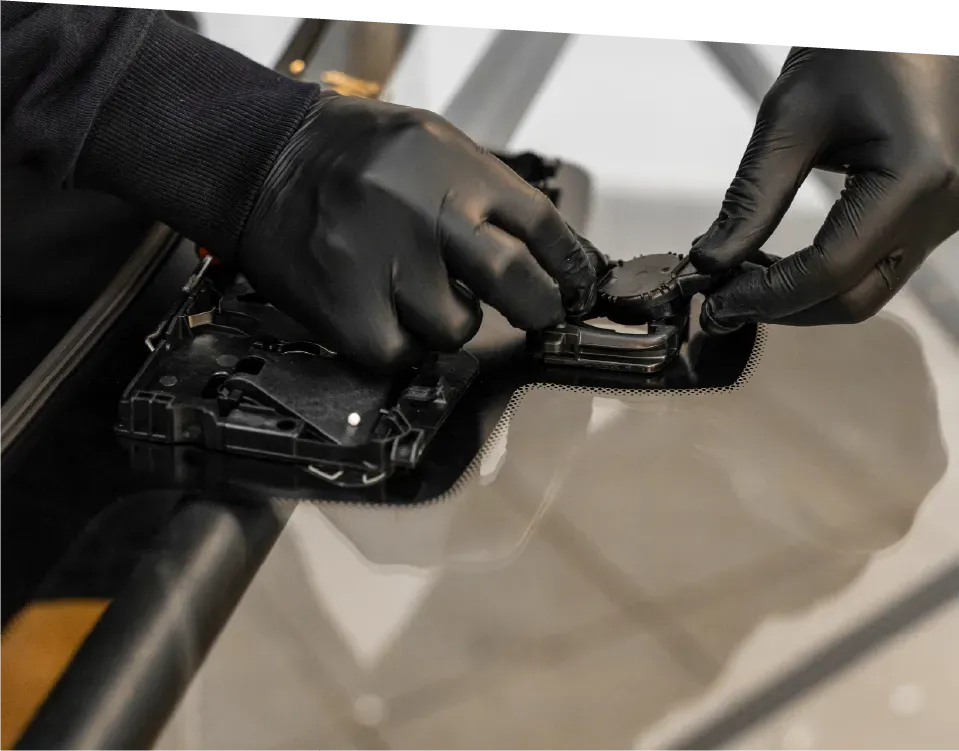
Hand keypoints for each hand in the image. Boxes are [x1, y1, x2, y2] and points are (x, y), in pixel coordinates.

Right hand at [238, 92, 595, 371]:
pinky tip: (386, 314)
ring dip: (452, 322)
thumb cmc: (348, 155)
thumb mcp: (430, 145)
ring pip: (455, 328)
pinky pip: (401, 352)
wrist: (262, 160)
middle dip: (538, 307)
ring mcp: (384, 264)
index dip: (569, 265)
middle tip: (537, 314)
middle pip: (513, 280)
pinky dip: (403, 344)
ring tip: (422, 295)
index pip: (540, 225)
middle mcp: (423, 213)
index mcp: (450, 166)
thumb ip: (484, 191)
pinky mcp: (347, 309)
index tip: (575, 286)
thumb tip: (543, 248)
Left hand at [690, 46, 958, 333]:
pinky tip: (783, 264)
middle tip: (726, 302)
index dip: (766, 298)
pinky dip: (827, 275)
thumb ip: (751, 197)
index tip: (719, 303)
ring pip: (867, 288)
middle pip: (853, 299)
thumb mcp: (792, 118)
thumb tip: (712, 258)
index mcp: (915, 180)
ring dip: (804, 297)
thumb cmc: (865, 46)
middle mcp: (942, 208)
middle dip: (785, 309)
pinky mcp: (934, 213)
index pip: (829, 272)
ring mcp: (945, 215)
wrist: (912, 22)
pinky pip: (879, 265)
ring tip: (745, 281)